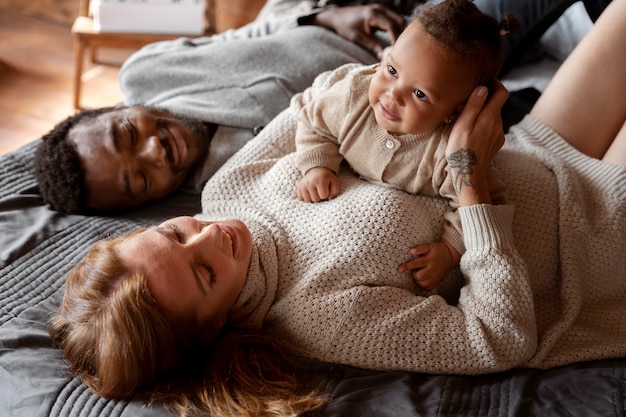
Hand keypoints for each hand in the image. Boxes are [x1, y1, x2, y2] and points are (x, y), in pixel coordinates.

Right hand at [297, 167, 339, 202]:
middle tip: (320, 191)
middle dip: (319, 197)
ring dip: (313, 198)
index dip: (326, 194)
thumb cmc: (326, 178)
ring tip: (315, 192)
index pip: (323, 196)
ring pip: (308, 201)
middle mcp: (310, 183)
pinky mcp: (299, 187)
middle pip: (315, 199)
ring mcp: (303, 185)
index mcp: (320, 181)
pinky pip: (301, 198)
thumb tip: (329, 198)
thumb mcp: (334, 182)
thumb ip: (335, 191)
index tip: (326, 189)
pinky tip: (309, 193)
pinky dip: (306, 197)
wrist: (316, 170)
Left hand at [313, 5, 405, 59]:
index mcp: (373, 14)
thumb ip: (372, 46)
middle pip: (399, 21)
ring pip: (398, 19)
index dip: (396, 38)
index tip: (397, 51)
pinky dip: (396, 28)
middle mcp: (379, 9)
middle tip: (400, 50)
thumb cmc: (345, 27)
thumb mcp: (358, 38)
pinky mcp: (380, 11)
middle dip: (402, 35)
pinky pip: (393, 19)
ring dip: (400, 32)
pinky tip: (394, 40)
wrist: (337, 16)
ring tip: (398, 46)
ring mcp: (381, 8)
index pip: (391, 25)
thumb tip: (383, 57)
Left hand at [397, 240, 460, 290]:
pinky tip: (421, 279)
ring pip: (423, 284)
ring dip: (417, 280)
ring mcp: (435, 277)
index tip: (399, 269)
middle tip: (415, 269)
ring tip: (419, 273)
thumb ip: (420, 248)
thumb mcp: (429, 245)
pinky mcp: (436, 282)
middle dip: (414, 274)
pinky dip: (421, 285)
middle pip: (419, 276)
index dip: (407, 266)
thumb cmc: (437, 250)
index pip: (416, 263)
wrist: (449, 256)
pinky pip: (427, 288)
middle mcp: (432, 269)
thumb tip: (411, 251)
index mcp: (430, 260)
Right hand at [445, 81, 508, 205]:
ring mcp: (498, 134)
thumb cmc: (461, 150)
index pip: (501, 92)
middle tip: (465, 102)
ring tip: (464, 118)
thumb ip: (473, 106)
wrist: (469, 175)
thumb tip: (482, 88)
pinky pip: (491, 127)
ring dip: (481, 113)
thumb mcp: (462, 126)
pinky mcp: (496, 142)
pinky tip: (470, 131)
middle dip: (483, 99)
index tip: (483, 81)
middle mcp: (498, 124)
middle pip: (496, 103)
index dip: (495, 83)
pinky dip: (482, 124)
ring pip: (492, 116)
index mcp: (490, 117)